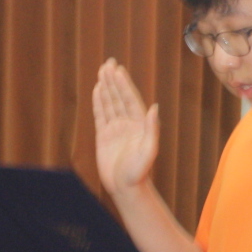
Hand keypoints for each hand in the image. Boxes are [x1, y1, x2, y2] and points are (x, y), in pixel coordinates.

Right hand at [93, 59, 158, 195]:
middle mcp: (128, 124)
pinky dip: (98, 102)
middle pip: (119, 97)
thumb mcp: (149, 150)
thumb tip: (154, 108)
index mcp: (139, 124)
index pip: (130, 99)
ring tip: (101, 71)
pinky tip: (97, 90)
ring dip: (106, 88)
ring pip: (110, 103)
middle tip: (108, 63)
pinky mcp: (104, 136)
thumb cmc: (139, 172)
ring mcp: (115, 129)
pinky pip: (100, 115)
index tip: (118, 70)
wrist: (125, 188)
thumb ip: (151, 129)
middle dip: (113, 80)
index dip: (124, 84)